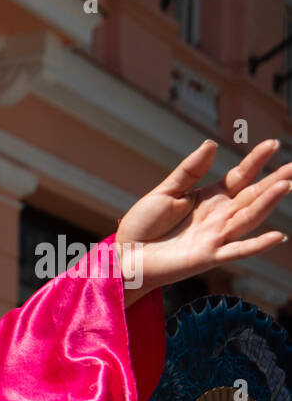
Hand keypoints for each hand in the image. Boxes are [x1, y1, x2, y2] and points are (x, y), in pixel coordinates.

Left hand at [118, 139, 290, 290]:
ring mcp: (215, 237)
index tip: (272, 144)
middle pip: (252, 196)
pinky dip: (257, 245)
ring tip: (286, 185)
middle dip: (274, 181)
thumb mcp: (165, 192)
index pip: (240, 177)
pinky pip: (237, 250)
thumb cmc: (143, 226)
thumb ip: (189, 171)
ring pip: (248, 218)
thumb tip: (212, 143)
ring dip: (267, 203)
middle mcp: (218, 216)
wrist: (125, 256)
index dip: (255, 161)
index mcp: (209, 198)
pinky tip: (277, 236)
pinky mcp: (207, 257)